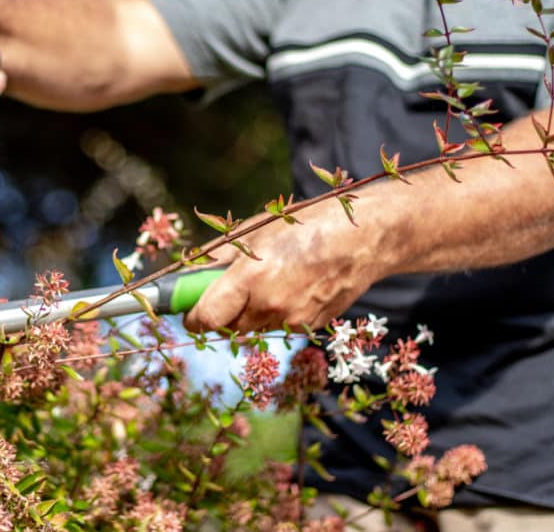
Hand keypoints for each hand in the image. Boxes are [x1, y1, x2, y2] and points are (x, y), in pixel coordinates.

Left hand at [184, 203, 385, 333]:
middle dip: (221, 313)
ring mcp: (293, 319)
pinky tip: (292, 287)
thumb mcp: (255, 229)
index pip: (206, 317)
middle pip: (227, 327)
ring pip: (253, 328)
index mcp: (252, 276)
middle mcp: (270, 304)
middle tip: (229, 289)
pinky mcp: (310, 327)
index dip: (192, 317)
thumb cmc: (307, 224)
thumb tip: (188, 272)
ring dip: (249, 313)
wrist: (366, 238)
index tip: (188, 312)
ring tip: (269, 280)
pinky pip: (278, 327)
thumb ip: (218, 255)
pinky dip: (275, 314)